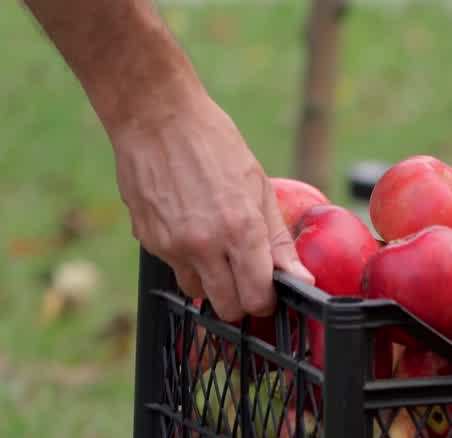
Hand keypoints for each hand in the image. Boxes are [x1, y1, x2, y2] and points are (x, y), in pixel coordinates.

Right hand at [109, 87, 312, 320]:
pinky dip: (183, 258)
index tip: (265, 289)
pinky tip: (187, 226)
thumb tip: (302, 281)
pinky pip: (173, 267)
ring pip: (197, 292)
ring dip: (209, 281)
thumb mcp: (260, 189)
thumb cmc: (213, 144)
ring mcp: (173, 244)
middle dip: (239, 299)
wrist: (155, 114)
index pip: (256, 299)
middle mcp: (205, 244)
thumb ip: (280, 243)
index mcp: (241, 231)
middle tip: (242, 276)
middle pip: (227, 307)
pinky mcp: (148, 239)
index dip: (264, 300)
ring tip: (212, 247)